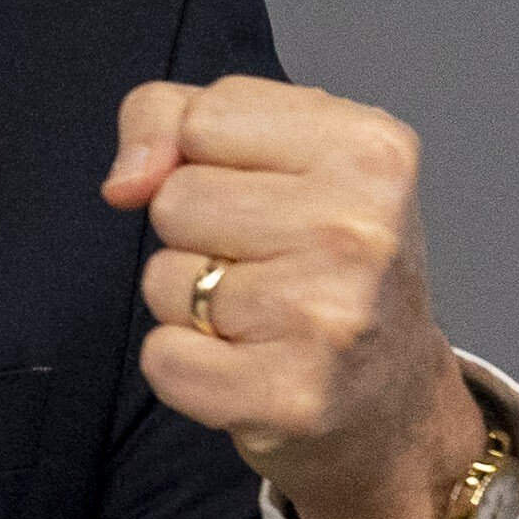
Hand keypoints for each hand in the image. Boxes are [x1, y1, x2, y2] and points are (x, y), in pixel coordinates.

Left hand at [104, 75, 488, 518]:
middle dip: (196, 236)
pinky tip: (246, 366)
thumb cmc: (325, 264)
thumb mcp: (274, 155)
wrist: (393, 399)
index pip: (201, 120)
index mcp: (369, 148)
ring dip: (189, 303)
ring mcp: (331, 316)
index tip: (265, 196)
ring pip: (162, 280)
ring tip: (260, 317)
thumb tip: (126, 181)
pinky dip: (183, 367)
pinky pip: (163, 358)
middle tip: (266, 267)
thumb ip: (174, 118)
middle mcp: (362, 228)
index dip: (205, 161)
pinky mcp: (294, 395)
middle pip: (175, 201)